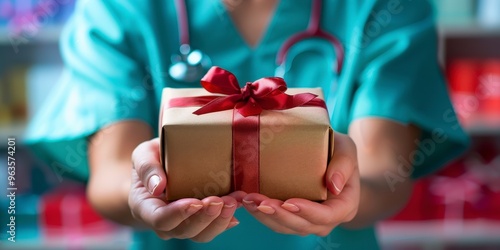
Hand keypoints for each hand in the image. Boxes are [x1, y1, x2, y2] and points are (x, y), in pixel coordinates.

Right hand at [128, 138, 241, 241]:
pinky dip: (226, 219)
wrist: (159, 168)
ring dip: (219, 220)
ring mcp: (181, 225)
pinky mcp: (198, 221)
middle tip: (221, 200)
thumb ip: (147, 167)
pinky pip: (212, 228)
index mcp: (145, 207)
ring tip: (234, 201)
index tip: (195, 202)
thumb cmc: (151, 159)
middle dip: (205, 217)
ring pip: (201, 234)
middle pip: (183, 230)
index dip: (179, 214)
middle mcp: (163, 222)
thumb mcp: (143, 154)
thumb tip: (158, 186)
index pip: (160, 219)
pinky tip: (237, 207)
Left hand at [241, 132, 359, 235]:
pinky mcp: (292, 216)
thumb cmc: (338, 150)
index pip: (327, 216)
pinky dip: (261, 213)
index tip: (288, 202)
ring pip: (286, 227)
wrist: (329, 156)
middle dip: (280, 215)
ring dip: (266, 217)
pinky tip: (247, 201)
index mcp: (345, 206)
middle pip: (303, 225)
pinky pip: (276, 221)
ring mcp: (308, 220)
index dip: (307, 212)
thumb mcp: (346, 148)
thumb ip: (344, 163)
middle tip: (260, 202)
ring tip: (249, 201)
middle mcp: (327, 219)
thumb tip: (333, 185)